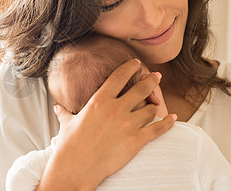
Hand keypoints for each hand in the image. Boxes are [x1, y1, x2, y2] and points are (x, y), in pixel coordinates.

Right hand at [36, 59, 175, 190]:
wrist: (75, 167)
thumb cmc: (69, 145)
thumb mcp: (66, 124)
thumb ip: (65, 113)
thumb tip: (57, 108)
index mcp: (99, 100)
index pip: (119, 76)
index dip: (130, 67)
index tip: (136, 63)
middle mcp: (115, 108)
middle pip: (141, 88)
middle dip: (151, 81)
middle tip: (157, 76)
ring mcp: (127, 124)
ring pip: (150, 109)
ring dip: (154, 106)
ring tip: (156, 104)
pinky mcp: (136, 141)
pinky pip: (158, 129)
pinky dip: (167, 123)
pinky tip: (173, 118)